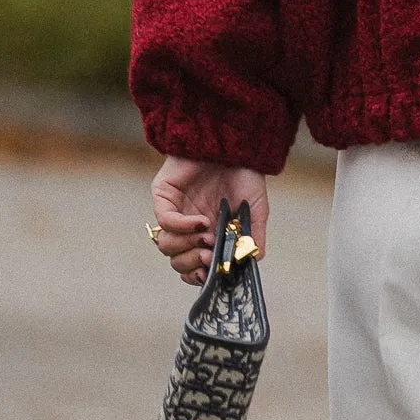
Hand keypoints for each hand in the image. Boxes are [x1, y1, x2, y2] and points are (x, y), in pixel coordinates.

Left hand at [150, 157, 268, 286]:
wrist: (236, 145)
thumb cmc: (246, 174)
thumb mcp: (256, 211)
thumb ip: (254, 238)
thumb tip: (251, 262)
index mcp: (208, 234)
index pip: (193, 266)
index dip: (200, 275)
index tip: (213, 272)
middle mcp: (188, 227)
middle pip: (177, 262)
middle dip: (193, 264)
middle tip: (210, 255)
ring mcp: (174, 212)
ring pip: (165, 246)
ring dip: (187, 246)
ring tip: (207, 235)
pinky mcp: (164, 197)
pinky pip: (164, 222)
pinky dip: (183, 226)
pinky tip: (201, 221)